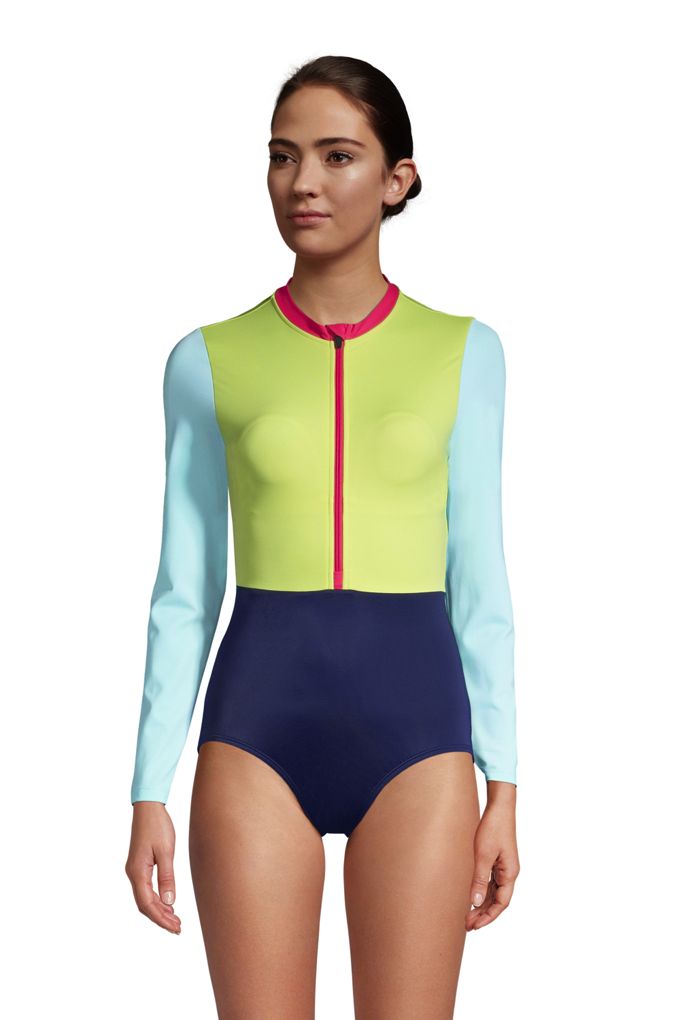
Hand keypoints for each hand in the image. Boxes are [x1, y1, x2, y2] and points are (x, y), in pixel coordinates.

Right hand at [125, 802, 181, 933]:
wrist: (148, 807)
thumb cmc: (158, 826)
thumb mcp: (166, 851)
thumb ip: (167, 877)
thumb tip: (169, 902)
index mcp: (137, 872)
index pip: (147, 904)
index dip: (161, 919)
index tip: (175, 928)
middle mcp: (133, 873)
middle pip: (144, 905)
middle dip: (160, 918)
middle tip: (178, 928)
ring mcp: (135, 870)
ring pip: (144, 898)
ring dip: (159, 911)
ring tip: (175, 920)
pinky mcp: (139, 866)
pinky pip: (146, 889)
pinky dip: (156, 900)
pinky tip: (168, 904)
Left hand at [466, 783, 518, 930]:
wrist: (499, 807)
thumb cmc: (493, 828)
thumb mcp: (483, 854)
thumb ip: (479, 879)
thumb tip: (475, 902)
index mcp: (510, 873)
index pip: (501, 903)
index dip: (489, 917)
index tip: (475, 926)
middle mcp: (509, 872)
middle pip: (498, 900)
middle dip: (483, 914)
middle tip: (467, 925)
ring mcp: (503, 867)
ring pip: (494, 892)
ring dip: (482, 904)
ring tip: (467, 915)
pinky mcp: (497, 860)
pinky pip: (490, 882)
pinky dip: (482, 891)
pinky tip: (471, 896)